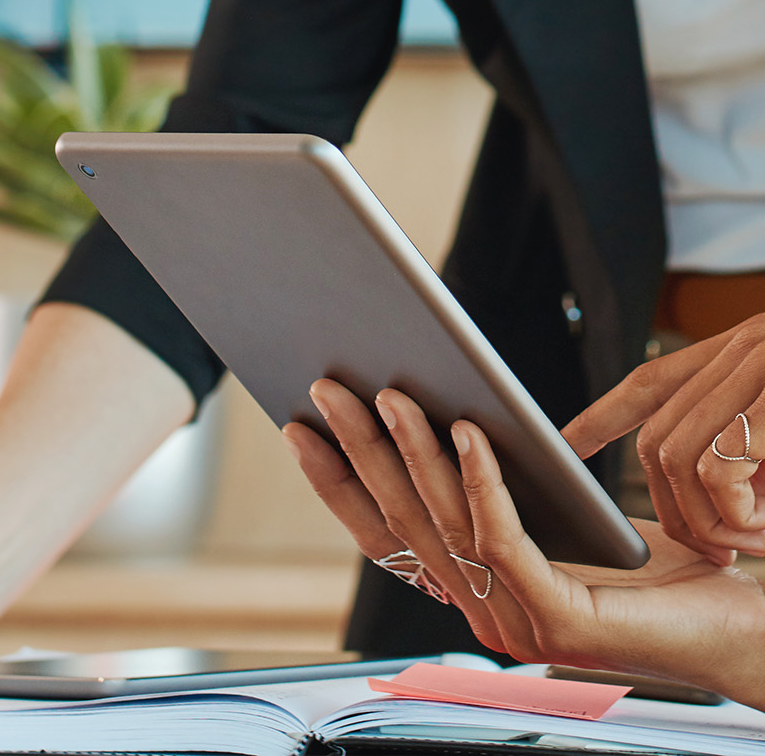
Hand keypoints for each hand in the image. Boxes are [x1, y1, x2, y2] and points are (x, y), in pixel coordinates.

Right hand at [284, 380, 764, 708]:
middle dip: (357, 449)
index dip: (336, 482)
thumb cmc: (662, 571)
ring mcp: (516, 625)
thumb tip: (444, 415)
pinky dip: (480, 481)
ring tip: (392, 393)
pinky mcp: (559, 623)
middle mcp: (482, 616)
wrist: (743, 633)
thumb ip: (500, 493)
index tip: (300, 427)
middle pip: (400, 522)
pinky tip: (471, 432)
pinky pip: (503, 539)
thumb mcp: (560, 517)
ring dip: (411, 452)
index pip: (383, 537)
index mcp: (473, 595)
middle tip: (328, 388)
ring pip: (444, 525)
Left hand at [563, 317, 764, 560]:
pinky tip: (763, 529)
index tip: (565, 447)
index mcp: (740, 351)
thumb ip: (752, 436)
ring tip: (745, 543)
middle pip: (656, 437)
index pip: (649, 384)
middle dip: (672, 504)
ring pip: (676, 456)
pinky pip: (720, 470)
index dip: (601, 418)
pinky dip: (734, 513)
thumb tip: (719, 487)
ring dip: (705, 516)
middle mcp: (743, 349)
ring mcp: (760, 365)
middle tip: (712, 549)